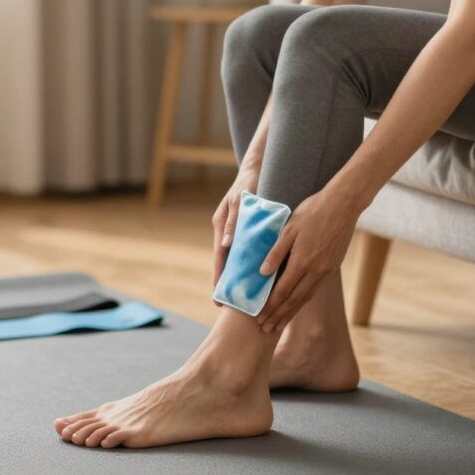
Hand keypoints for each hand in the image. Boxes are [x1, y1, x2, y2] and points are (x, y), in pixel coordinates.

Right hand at [212, 164, 260, 285]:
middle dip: (225, 280)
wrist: (256, 171)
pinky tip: (251, 275)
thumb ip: (233, 222)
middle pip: (224, 260)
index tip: (218, 294)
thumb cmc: (247, 184)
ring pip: (234, 257)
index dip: (219, 276)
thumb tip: (225, 245)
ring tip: (238, 295)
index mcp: (221, 225)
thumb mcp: (239, 201)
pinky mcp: (244, 229)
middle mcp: (226, 230)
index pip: (219, 256)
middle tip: (225, 303)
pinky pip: (243, 249)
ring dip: (235, 274)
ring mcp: (234, 230)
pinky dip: (245, 262)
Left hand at [255, 187, 361, 332]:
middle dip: (278, 316)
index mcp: (302, 261)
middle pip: (294, 300)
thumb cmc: (312, 212)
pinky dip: (303, 301)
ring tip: (278, 324)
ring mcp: (326, 270)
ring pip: (305, 297)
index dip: (270, 307)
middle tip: (265, 329)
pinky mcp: (332, 267)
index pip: (282, 291)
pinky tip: (296, 305)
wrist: (343, 205)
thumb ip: (276, 252)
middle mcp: (315, 271)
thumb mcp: (289, 228)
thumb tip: (262, 273)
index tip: (259, 319)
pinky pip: (314, 289)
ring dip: (291, 312)